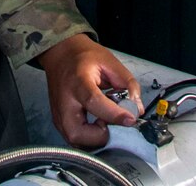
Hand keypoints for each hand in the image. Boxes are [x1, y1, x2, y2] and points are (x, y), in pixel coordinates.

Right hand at [36, 33, 140, 148]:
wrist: (60, 54)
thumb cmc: (84, 56)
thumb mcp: (110, 61)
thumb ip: (127, 83)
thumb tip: (137, 108)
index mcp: (78, 81)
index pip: (93, 101)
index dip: (113, 114)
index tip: (130, 118)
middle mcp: (64, 101)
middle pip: (77, 132)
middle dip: (99, 136)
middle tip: (110, 123)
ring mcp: (59, 114)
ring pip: (74, 142)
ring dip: (94, 140)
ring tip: (103, 122)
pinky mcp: (58, 122)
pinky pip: (74, 140)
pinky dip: (88, 139)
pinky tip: (96, 124)